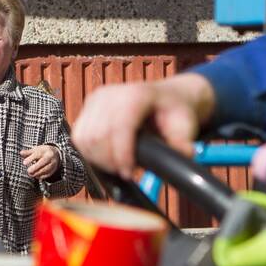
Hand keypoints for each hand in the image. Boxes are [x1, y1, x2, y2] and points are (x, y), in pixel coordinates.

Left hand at [21, 144, 60, 179]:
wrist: (55, 154)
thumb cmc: (43, 152)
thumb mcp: (36, 150)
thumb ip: (28, 152)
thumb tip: (21, 153)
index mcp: (44, 151)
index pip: (38, 154)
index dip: (30, 158)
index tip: (24, 163)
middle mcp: (50, 157)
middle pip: (43, 162)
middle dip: (35, 167)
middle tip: (28, 171)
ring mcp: (52, 163)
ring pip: (45, 169)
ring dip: (37, 173)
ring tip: (31, 174)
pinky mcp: (53, 170)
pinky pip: (48, 174)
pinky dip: (41, 176)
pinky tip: (36, 176)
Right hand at [72, 73, 215, 179]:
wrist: (166, 97)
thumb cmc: (174, 111)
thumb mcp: (185, 125)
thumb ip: (183, 142)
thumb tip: (184, 154)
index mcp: (137, 94)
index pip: (119, 126)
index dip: (122, 154)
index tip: (130, 173)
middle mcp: (111, 92)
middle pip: (98, 136)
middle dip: (110, 161)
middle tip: (126, 172)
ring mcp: (97, 98)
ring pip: (84, 138)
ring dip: (99, 159)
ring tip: (118, 165)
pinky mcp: (88, 107)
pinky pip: (79, 137)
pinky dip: (90, 153)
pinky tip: (107, 157)